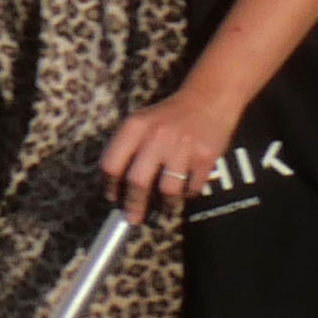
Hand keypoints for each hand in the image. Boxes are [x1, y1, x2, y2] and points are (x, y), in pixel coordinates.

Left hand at [102, 85, 245, 211]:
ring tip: (164, 207)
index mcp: (134, 127)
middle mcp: (157, 136)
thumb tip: (113, 184)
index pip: (112, 163)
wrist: (208, 99)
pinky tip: (185, 190)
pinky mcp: (205, 156)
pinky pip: (192, 188)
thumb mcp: (140, 122)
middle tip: (132, 218)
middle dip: (133, 204)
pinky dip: (187, 194)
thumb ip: (126, 147)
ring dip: (164, 204)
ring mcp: (182, 147)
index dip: (110, 186)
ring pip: (167, 190)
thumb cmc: (168, 116)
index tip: (112, 198)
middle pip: (137, 181)